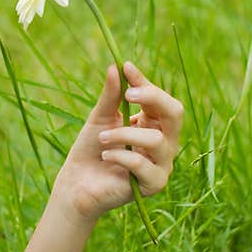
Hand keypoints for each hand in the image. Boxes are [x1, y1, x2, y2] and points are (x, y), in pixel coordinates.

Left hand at [53, 61, 183, 222]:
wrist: (77, 182)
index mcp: (153, 123)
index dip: (144, 82)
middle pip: (175, 113)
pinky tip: (105, 155)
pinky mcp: (154, 184)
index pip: (159, 98)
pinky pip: (143, 164)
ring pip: (157, 140)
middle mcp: (164, 142)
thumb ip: (111, 95)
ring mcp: (162, 164)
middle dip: (152, 98)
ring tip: (102, 138)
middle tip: (128, 94)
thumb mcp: (100, 118)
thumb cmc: (91, 149)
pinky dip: (121, 156)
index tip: (125, 68)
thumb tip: (115, 66)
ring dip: (125, 134)